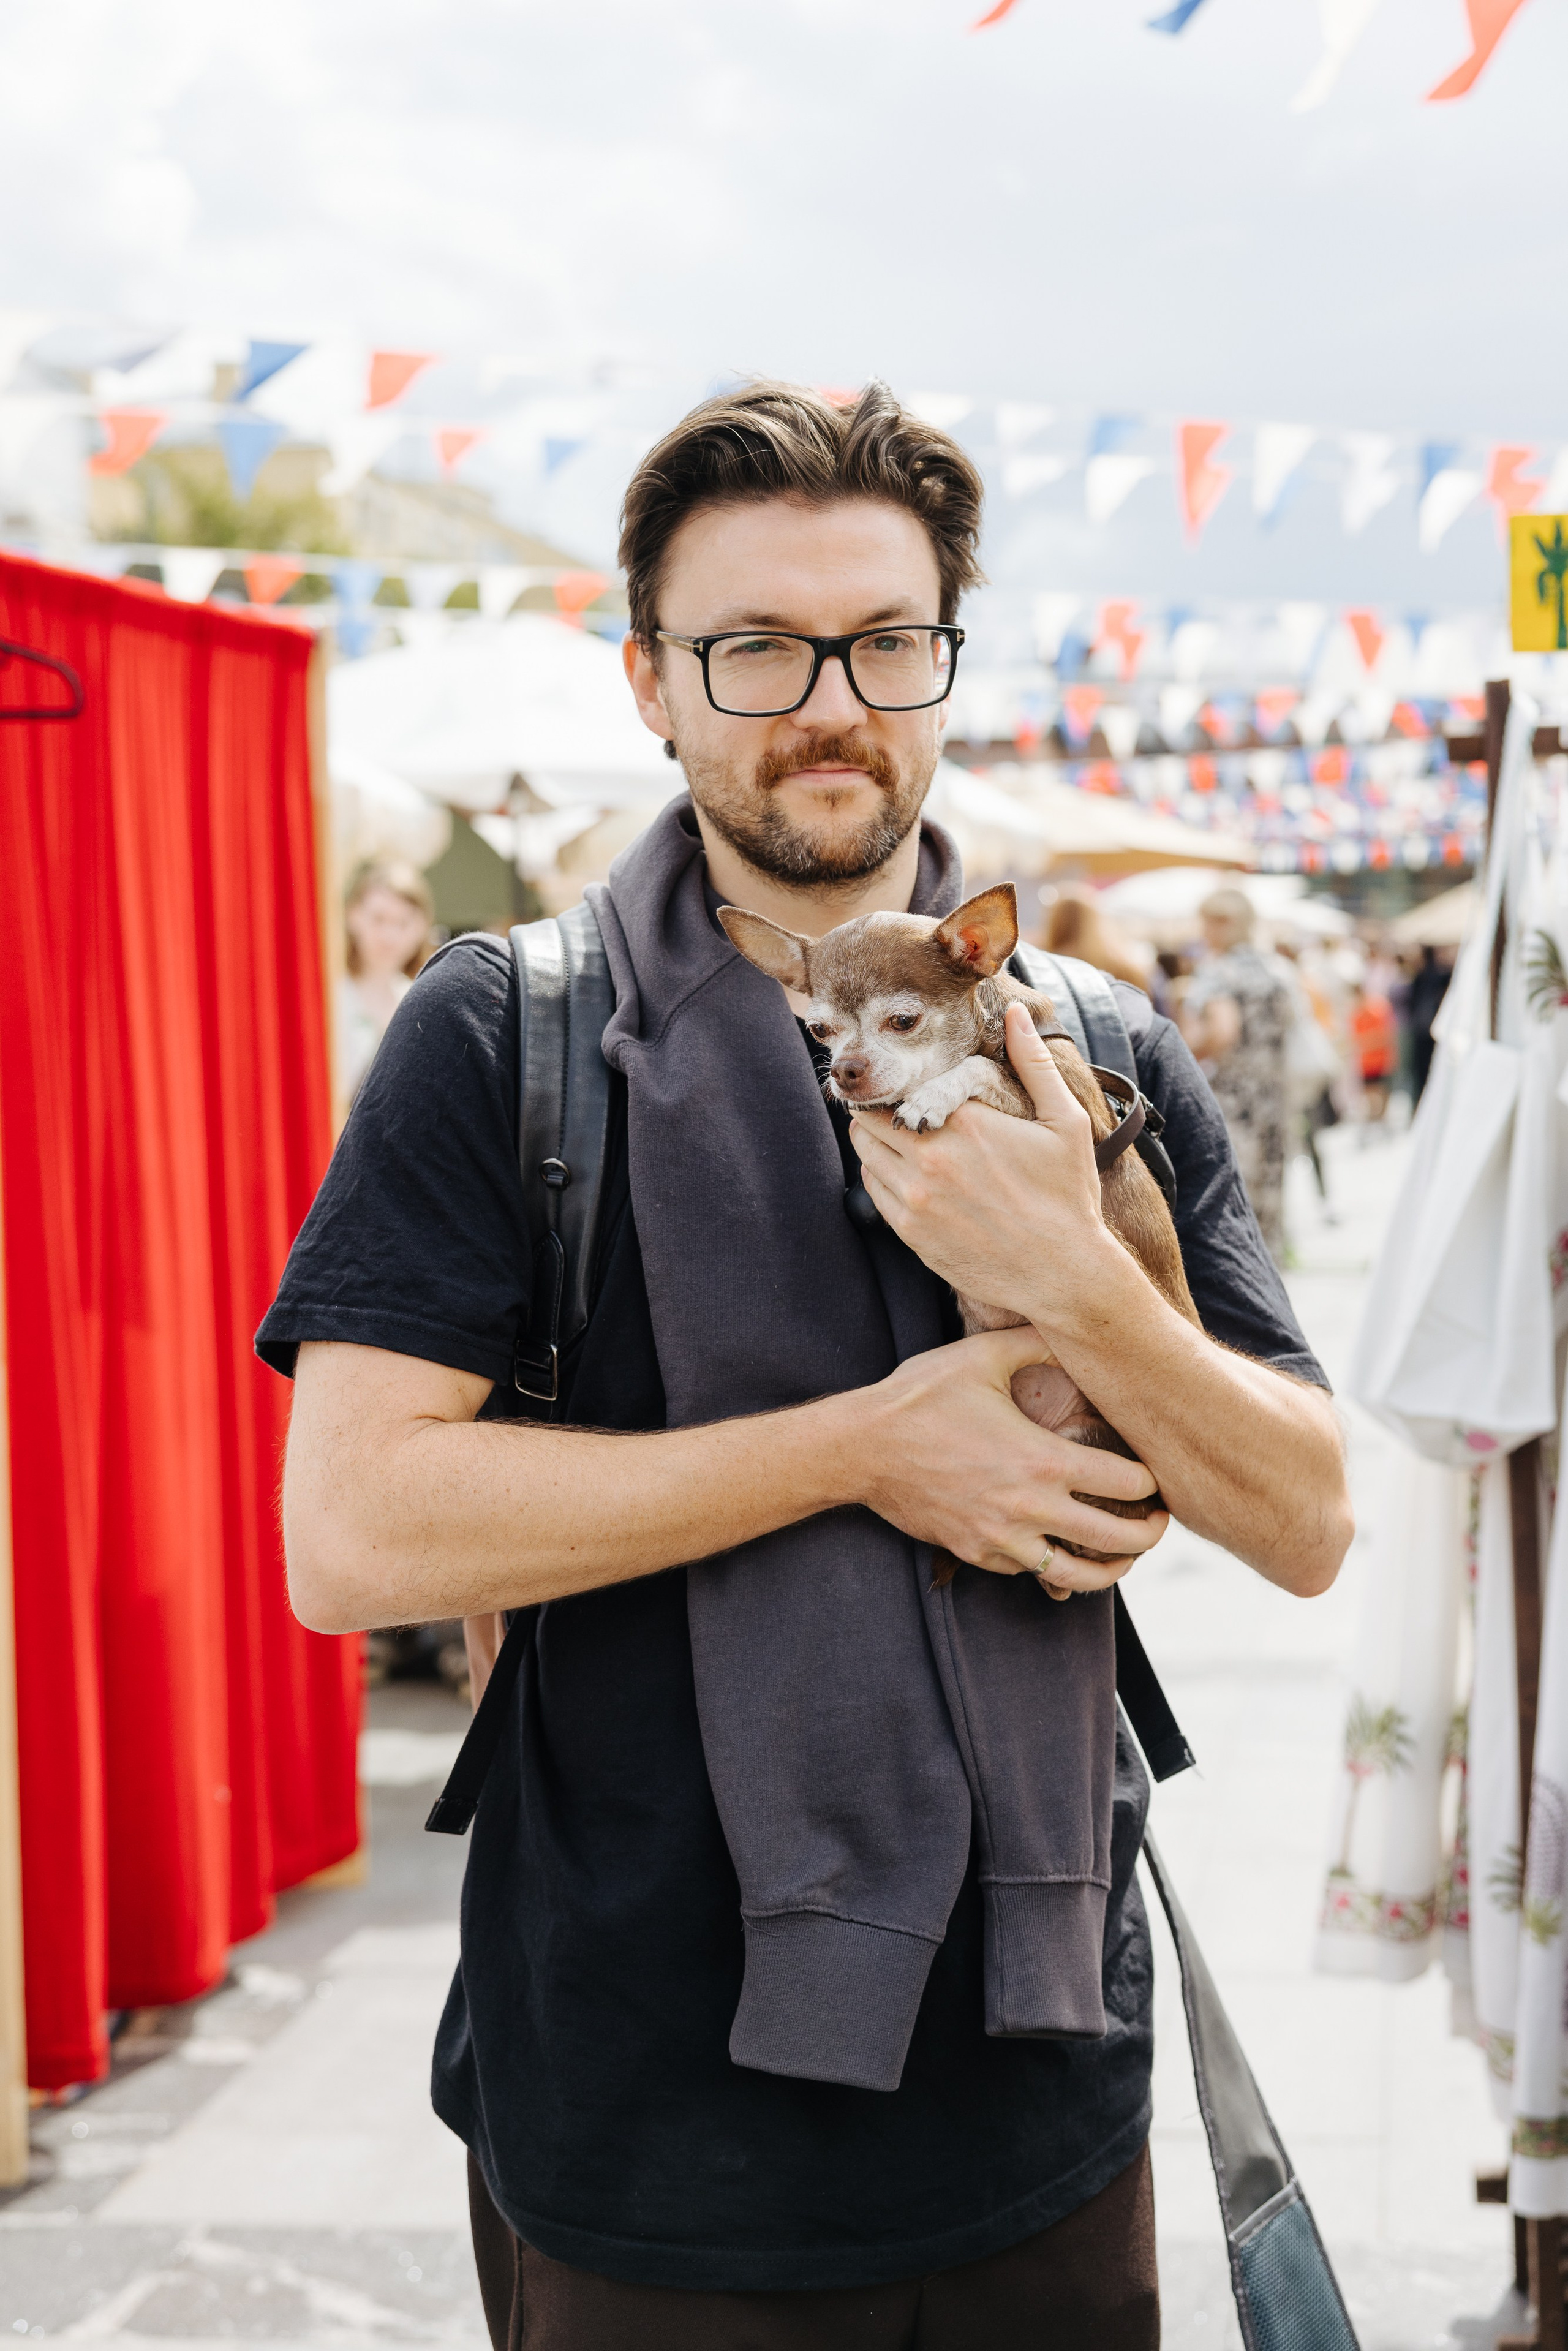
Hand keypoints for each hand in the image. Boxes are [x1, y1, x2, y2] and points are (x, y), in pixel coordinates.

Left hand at [849, 1002, 1118, 1332]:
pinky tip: (909, 1177)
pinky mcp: (910, 1232)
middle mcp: (931, 1158)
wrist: (1063, 1272)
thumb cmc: (1068, 1195)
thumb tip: (1013, 1012)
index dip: (904, 1084)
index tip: (915, 1089)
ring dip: (877, 1142)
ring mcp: (915, 1198)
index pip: (904, 1087)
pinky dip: (882, 1177)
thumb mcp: (1065, 1122)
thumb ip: (1034, 1063)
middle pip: (872, 1116)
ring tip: (904, 1142)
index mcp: (966, 1123)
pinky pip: (873, 1190)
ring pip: (866, 1152)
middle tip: (901, 1113)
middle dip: (882, 1110)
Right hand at [854, 1324, 1165, 1583]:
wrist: (862, 1448)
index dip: (1150, 1481)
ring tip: (1124, 1557)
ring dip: (1111, 1569)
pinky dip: (1054, 1566)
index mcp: (1043, 1460)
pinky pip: (1031, 1573)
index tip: (1153, 1476)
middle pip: (1118, 1541)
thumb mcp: (981, 1356)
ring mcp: (1002, 1538)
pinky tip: (1061, 1549)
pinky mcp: (977, 1553)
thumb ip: (1037, 1344)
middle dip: (1149, 1535)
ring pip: (1077, 1576)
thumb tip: (1074, 1330)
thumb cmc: (921, 1397)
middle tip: (1158, 1524)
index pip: (1127, 1484)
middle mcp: (1030, 1508)